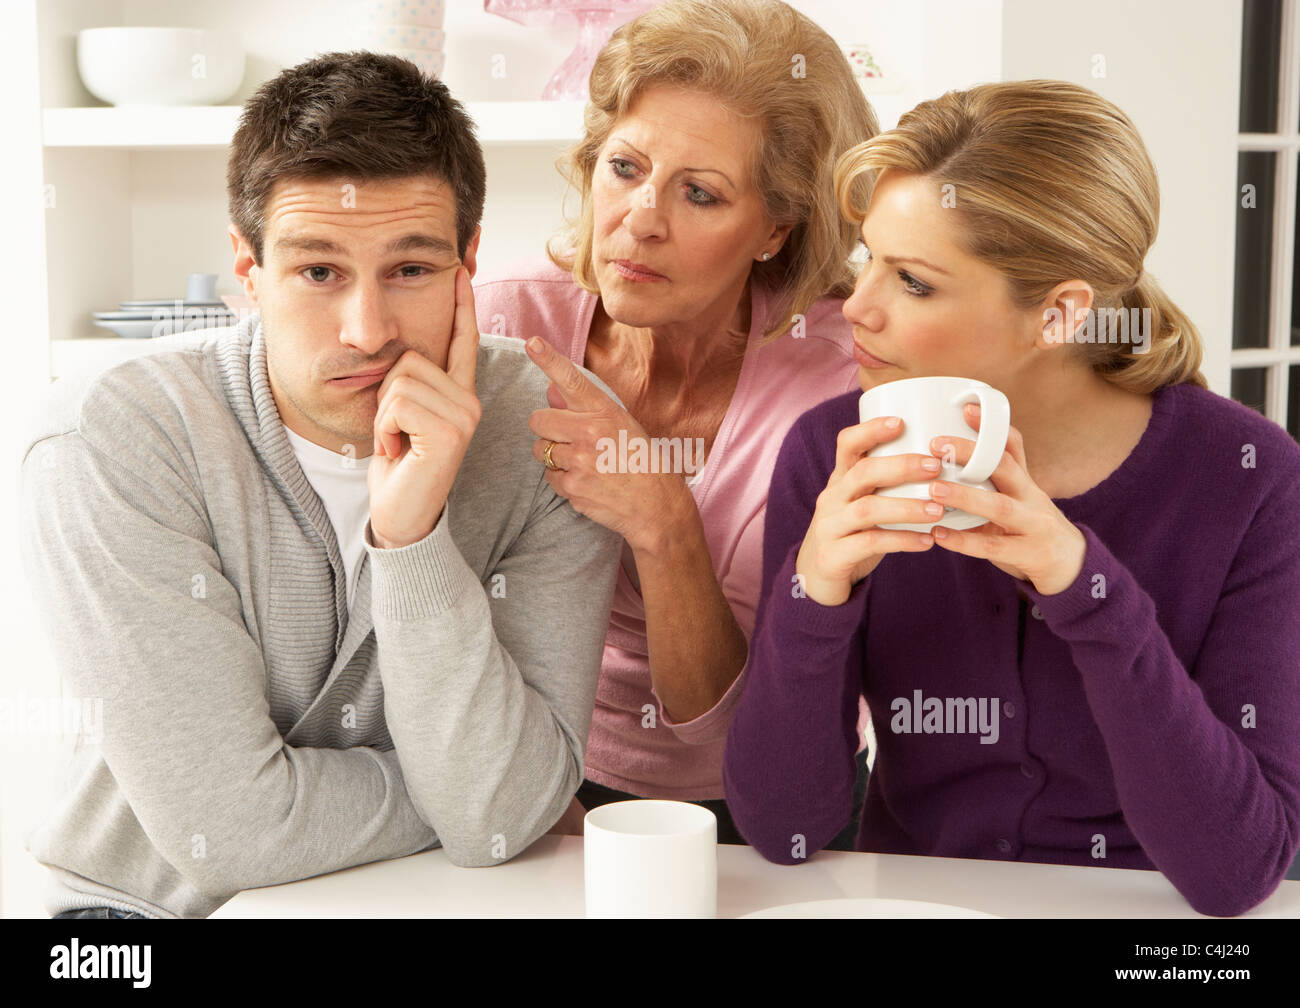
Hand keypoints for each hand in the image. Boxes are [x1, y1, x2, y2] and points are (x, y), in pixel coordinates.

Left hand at [368, 267, 481, 548]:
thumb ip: (406, 385)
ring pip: (400, 379)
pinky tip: (397, 452)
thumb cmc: (396, 468)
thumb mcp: (399, 417)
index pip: (463, 341)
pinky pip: (398, 402)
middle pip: (410, 358)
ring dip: (384, 414)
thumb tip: (396, 351)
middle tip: (395, 432)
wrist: (401, 516)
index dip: (462, 306)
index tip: (460, 271)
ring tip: (397, 443)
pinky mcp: (450, 432)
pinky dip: (385, 427)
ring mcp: (464, 416)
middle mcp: (469, 401)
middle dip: (386, 393)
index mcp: (459, 395)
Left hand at [524, 336, 687, 554]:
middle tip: (569, 439)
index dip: (549, 360)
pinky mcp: (573, 486)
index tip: (532, 343)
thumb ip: (583, 409)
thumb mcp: (620, 425)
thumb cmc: (640, 460)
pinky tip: (587, 482)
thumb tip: (549, 391)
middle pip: (538, 419)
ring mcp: (580, 460)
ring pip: (540, 450)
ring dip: (553, 456)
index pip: (571, 380)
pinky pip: (549, 477)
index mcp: (605, 411)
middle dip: (546, 429)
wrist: (657, 505)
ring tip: (583, 463)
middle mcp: (590, 432)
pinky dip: (562, 480)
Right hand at [796, 415, 940, 605]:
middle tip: (936, 467)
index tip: (901, 422)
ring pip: (867, 509)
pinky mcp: (834, 556)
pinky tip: (927, 542)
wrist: (817, 576)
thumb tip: (944, 462)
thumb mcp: (861, 501)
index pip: (847, 444)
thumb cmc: (852, 532)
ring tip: (938, 509)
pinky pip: (869, 544)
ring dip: (906, 507)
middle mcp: (832, 498)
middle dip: (901, 466)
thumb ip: (887, 483)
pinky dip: (901, 541)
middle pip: (862, 472)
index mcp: (840, 479)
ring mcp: (829, 527)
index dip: (871, 429)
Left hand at [926, 403, 1085, 595]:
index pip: (1013, 445)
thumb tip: (950, 448)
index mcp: (1025, 480)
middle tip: (935, 445)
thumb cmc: (1029, 524)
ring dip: (966, 497)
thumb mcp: (1019, 496)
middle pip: (1005, 468)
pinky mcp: (1026, 553)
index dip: (991, 426)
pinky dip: (963, 541)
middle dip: (971, 454)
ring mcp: (1032, 525)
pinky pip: (992, 547)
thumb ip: (991, 477)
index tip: (965, 408)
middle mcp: (1031, 497)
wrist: (1069, 564)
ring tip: (934, 489)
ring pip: (999, 507)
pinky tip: (938, 535)